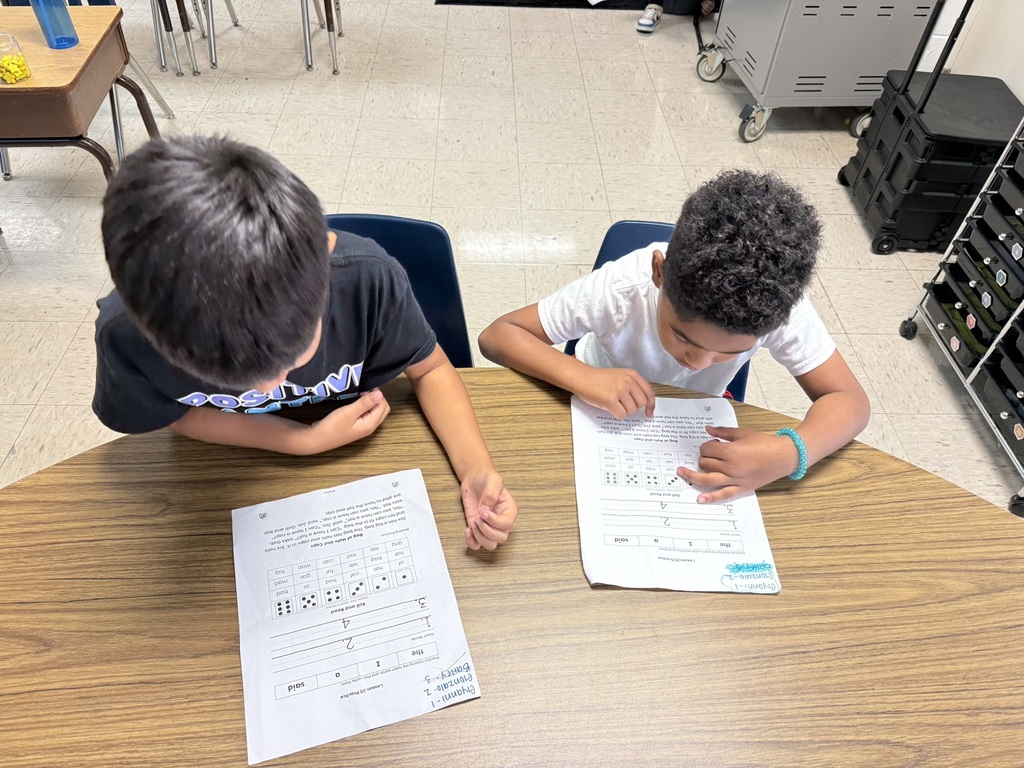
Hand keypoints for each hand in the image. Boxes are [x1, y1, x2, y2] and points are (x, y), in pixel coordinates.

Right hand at [307, 389, 389, 451]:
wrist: (317, 439)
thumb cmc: (331, 427)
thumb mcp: (348, 412)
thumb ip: (365, 403)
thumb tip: (379, 394)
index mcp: (371, 424)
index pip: (383, 405)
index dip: (377, 395)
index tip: (364, 389)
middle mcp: (370, 427)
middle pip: (382, 409)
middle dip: (376, 398)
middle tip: (363, 391)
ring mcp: (363, 427)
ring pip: (375, 411)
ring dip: (370, 402)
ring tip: (359, 395)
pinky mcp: (357, 426)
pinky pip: (367, 414)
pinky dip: (365, 406)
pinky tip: (356, 402)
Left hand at [460, 469, 517, 550]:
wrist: (474, 479)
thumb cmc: (487, 478)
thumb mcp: (492, 480)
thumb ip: (491, 493)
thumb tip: (485, 508)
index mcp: (509, 511)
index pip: (507, 524)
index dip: (494, 521)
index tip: (484, 512)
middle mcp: (501, 522)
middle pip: (501, 538)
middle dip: (487, 530)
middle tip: (478, 517)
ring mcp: (489, 527)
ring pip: (490, 545)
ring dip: (479, 536)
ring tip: (473, 521)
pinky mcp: (478, 529)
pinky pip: (476, 545)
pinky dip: (471, 542)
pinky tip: (467, 530)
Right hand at [574, 367, 655, 418]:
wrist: (582, 377)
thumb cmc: (600, 379)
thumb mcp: (620, 376)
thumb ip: (633, 386)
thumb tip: (644, 404)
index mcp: (632, 375)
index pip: (649, 392)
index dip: (651, 405)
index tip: (649, 413)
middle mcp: (628, 381)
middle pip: (641, 403)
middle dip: (633, 407)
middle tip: (622, 404)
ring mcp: (619, 390)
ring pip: (631, 410)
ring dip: (623, 411)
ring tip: (613, 403)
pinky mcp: (610, 400)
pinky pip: (621, 415)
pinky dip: (616, 414)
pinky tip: (609, 407)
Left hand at [675, 426, 798, 502]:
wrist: (782, 456)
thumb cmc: (764, 443)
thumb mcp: (742, 433)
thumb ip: (723, 432)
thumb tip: (707, 430)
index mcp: (731, 452)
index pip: (707, 449)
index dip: (707, 445)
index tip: (713, 444)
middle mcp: (731, 467)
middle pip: (705, 463)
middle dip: (704, 457)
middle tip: (712, 454)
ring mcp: (735, 480)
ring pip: (708, 479)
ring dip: (693, 476)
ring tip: (682, 472)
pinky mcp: (741, 488)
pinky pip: (723, 495)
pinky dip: (710, 498)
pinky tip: (699, 499)